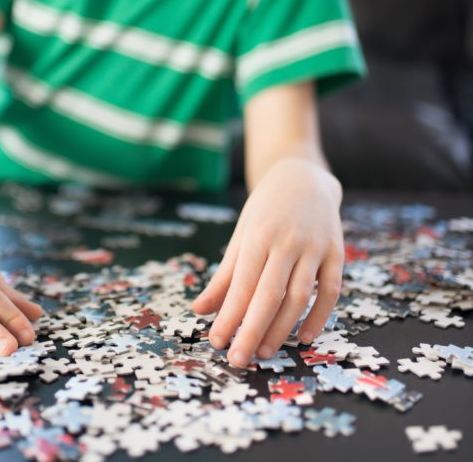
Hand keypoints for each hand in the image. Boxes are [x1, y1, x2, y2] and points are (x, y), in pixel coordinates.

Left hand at [191, 159, 343, 366]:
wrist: (303, 177)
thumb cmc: (265, 210)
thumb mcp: (241, 234)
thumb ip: (224, 275)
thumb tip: (200, 310)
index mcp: (258, 235)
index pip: (242, 284)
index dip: (230, 316)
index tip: (217, 342)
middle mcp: (287, 240)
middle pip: (269, 295)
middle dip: (252, 331)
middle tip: (238, 360)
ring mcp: (314, 246)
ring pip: (300, 296)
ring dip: (282, 329)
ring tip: (265, 351)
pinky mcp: (336, 252)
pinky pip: (330, 291)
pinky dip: (319, 317)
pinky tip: (304, 337)